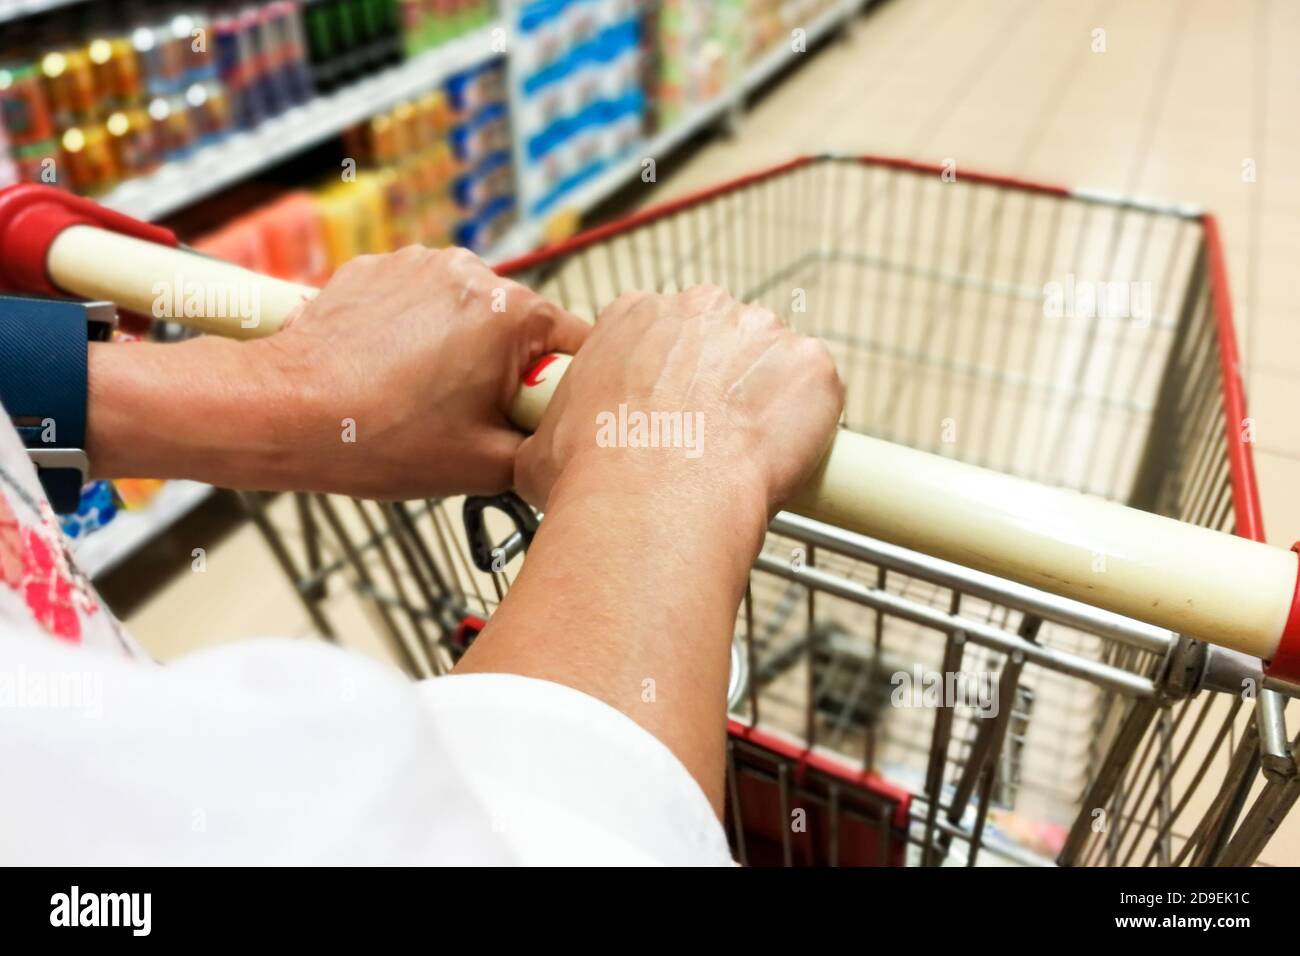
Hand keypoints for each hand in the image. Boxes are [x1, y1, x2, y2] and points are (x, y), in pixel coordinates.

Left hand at [259, 246, 590, 498]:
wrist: (282, 411)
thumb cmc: (379, 438)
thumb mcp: (483, 466)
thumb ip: (540, 449)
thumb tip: (556, 444)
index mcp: (510, 313)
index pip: (577, 345)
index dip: (562, 389)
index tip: (531, 419)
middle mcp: (471, 272)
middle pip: (521, 328)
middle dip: (506, 370)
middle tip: (469, 418)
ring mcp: (420, 263)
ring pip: (469, 315)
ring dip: (461, 351)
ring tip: (420, 398)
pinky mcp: (379, 267)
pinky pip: (422, 302)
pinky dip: (417, 334)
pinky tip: (389, 373)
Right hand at [464, 285, 843, 814]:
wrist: (654, 504)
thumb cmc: (595, 477)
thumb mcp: (542, 447)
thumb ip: (550, 433)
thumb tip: (542, 458)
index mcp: (633, 316)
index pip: (659, 331)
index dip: (666, 377)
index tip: (669, 413)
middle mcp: (698, 308)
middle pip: (720, 337)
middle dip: (718, 383)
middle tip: (708, 439)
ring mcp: (759, 332)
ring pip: (771, 362)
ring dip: (764, 401)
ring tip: (746, 457)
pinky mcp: (810, 367)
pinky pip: (818, 390)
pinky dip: (810, 421)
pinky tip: (783, 459)